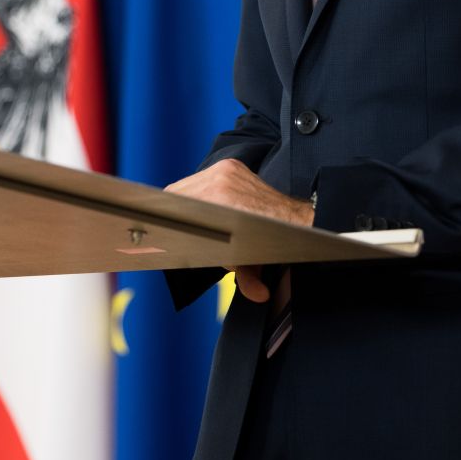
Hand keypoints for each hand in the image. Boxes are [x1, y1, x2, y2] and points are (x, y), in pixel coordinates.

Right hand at [165, 158, 313, 304]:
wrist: (297, 219)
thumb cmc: (273, 241)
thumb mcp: (254, 262)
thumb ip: (248, 280)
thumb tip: (258, 294)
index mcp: (220, 196)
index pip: (174, 202)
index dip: (166, 219)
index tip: (163, 232)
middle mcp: (221, 177)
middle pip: (177, 192)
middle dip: (175, 212)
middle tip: (175, 231)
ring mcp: (226, 168)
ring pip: (188, 183)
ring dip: (186, 201)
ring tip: (188, 221)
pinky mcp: (231, 165)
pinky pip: (203, 176)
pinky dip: (199, 191)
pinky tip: (202, 208)